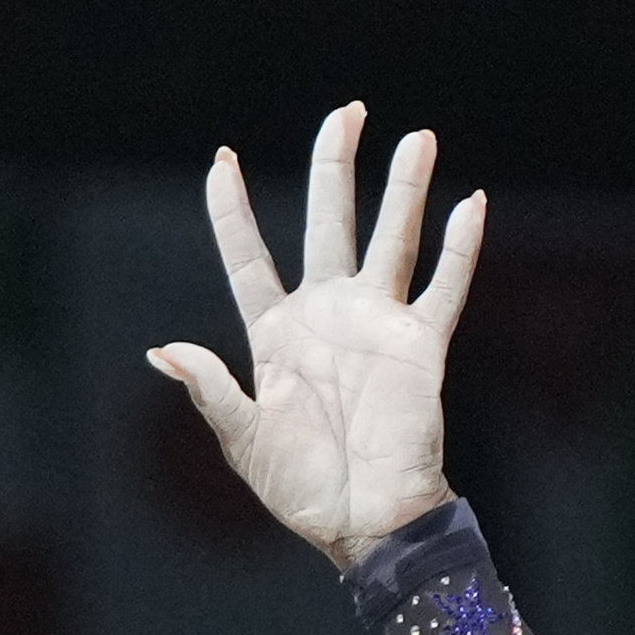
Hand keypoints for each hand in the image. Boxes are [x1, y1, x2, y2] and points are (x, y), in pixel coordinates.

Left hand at [145, 104, 487, 572]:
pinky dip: (460, 249)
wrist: (365, 523)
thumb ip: (210, 390)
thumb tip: (162, 352)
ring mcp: (376, 325)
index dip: (232, 210)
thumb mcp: (244, 440)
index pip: (250, 256)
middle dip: (336, 165)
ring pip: (391, 239)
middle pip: (328, 221)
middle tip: (348, 112)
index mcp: (276, 334)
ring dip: (403, 189)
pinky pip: (444, 289)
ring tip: (416, 137)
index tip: (220, 160)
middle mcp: (328, 315)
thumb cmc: (303, 491)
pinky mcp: (420, 347)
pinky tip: (471, 203)